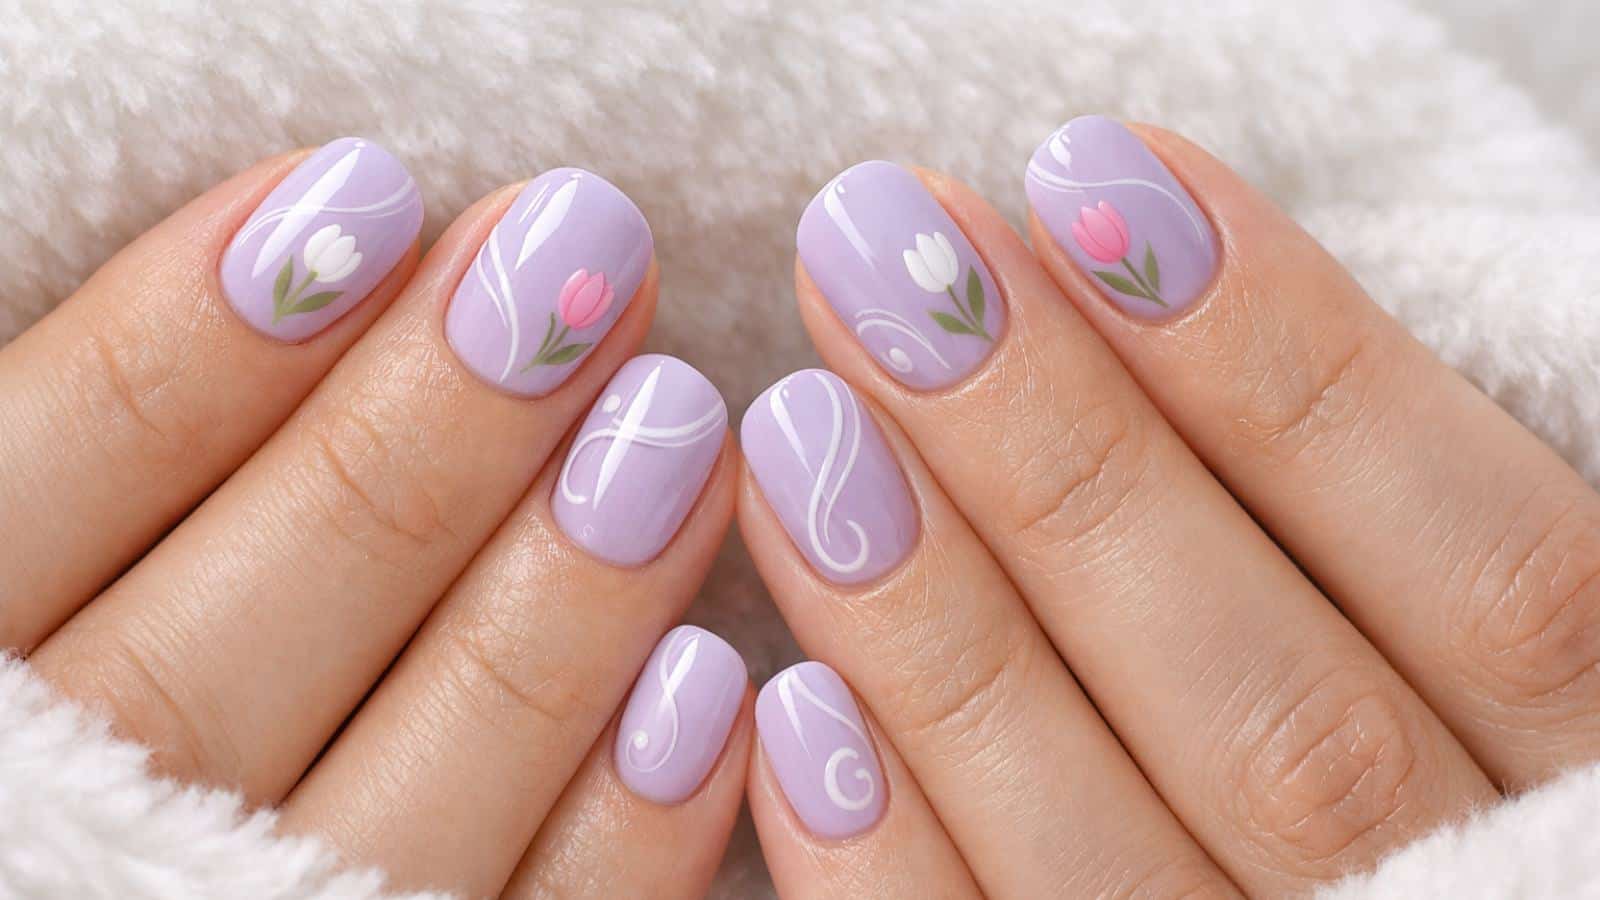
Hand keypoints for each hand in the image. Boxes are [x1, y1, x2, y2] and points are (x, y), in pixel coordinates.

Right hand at [0, 142, 748, 896]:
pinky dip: (617, 837)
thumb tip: (335, 244)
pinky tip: (709, 686)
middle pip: (214, 663)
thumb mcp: (58, 533)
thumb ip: (135, 447)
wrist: (144, 876)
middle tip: (571, 269)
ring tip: (677, 425)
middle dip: (411, 451)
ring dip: (553, 619)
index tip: (366, 197)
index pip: (33, 503)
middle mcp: (76, 854)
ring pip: (386, 819)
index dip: (195, 347)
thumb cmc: (96, 680)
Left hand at [738, 117, 1597, 896]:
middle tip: (896, 261)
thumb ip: (1377, 510)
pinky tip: (789, 710)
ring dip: (943, 642)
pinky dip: (892, 869)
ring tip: (803, 429)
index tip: (1098, 180)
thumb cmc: (1440, 731)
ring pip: (1117, 861)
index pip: (1498, 571)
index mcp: (1596, 787)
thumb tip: (1133, 260)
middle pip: (1278, 712)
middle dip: (1065, 465)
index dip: (1292, 364)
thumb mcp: (1477, 624)